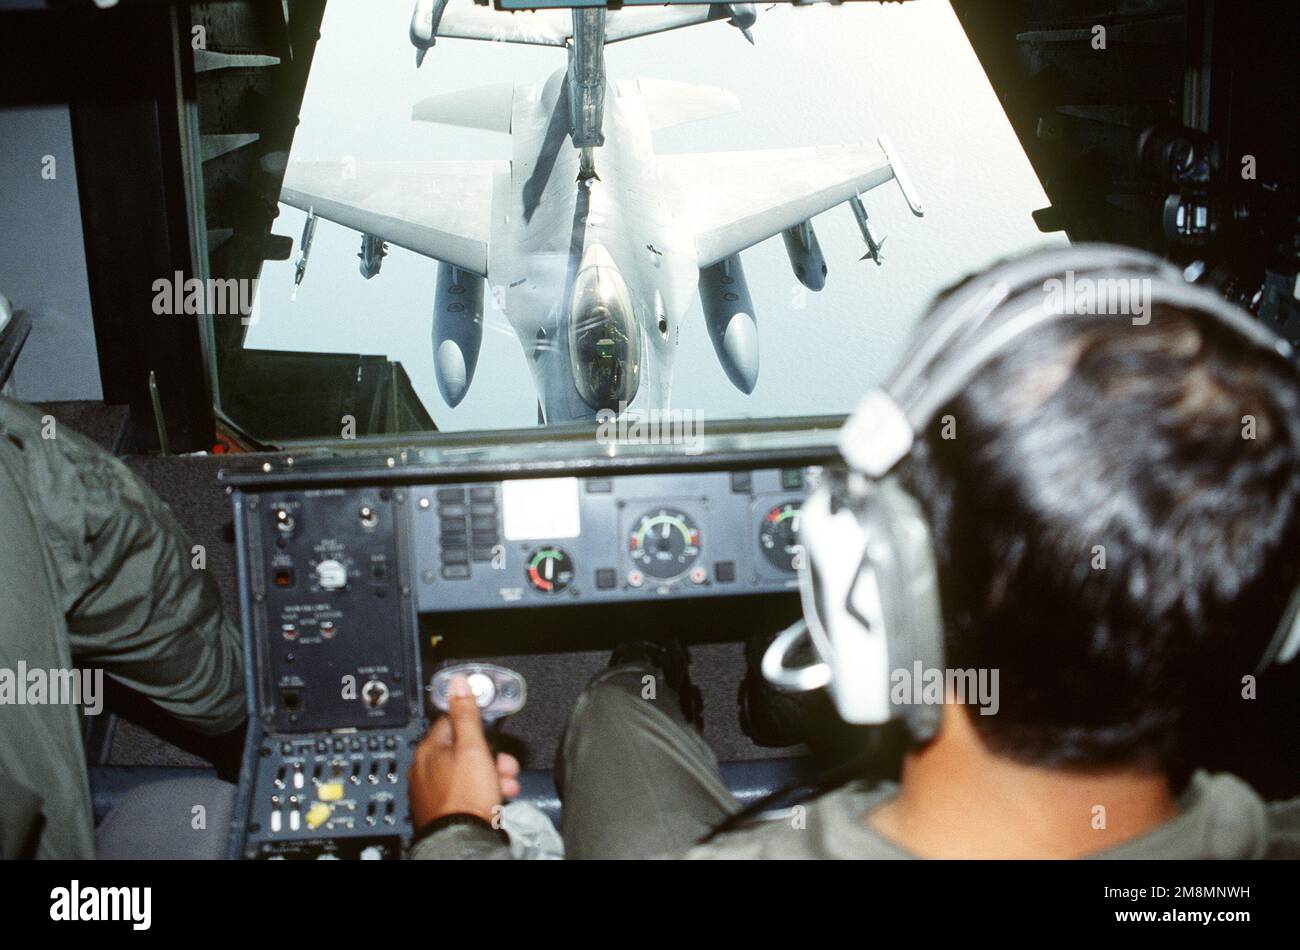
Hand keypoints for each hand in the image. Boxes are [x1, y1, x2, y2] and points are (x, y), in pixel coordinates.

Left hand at [408, 675, 521, 826]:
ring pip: (466, 772)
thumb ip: (466, 713)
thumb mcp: (472, 746)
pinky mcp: (442, 808)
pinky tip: (496, 797)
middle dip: (489, 755)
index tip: (490, 733)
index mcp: (428, 749)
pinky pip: (465, 791)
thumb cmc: (465, 795)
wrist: (462, 839)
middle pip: (462, 750)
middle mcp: (425, 768)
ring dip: (490, 774)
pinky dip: (482, 790)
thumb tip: (458, 682)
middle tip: (504, 763)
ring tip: (506, 784)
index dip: (476, 726)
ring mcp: (432, 790)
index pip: (451, 721)